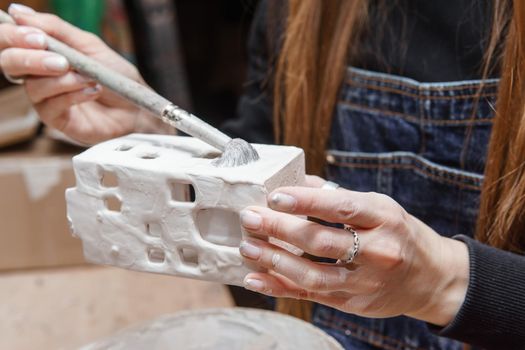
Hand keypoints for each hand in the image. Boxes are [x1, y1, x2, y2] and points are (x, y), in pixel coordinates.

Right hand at [0, 4, 165, 143]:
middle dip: (31, 59)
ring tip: (89, 78)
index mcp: (42, 54)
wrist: (138, 105)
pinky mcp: (57, 121)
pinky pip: (51, 107)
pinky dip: (73, 95)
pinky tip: (93, 91)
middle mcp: (38, 76)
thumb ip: (57, 29)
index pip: (10, 42)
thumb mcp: (89, 45)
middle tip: (61, 62)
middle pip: (10, 64)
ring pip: (34, 87)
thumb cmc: (116, 76)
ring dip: (64, 80)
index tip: (37, 37)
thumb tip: (19, 12)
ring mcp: (46, 100)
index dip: (14, 37)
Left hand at [239, 179, 469, 325]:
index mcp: (384, 218)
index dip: (305, 202)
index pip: (341, 207)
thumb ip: (337, 195)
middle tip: (251, 218)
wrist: (432, 277)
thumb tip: (295, 183)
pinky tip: (256, 278)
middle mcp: (378, 251)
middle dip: (280, 229)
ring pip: (313, 274)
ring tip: (248, 247)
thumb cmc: (399, 234)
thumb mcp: (379, 207)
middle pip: (321, 241)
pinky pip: (311, 295)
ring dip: (274, 261)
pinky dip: (280, 288)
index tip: (274, 196)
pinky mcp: (353, 303)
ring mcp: (365, 281)